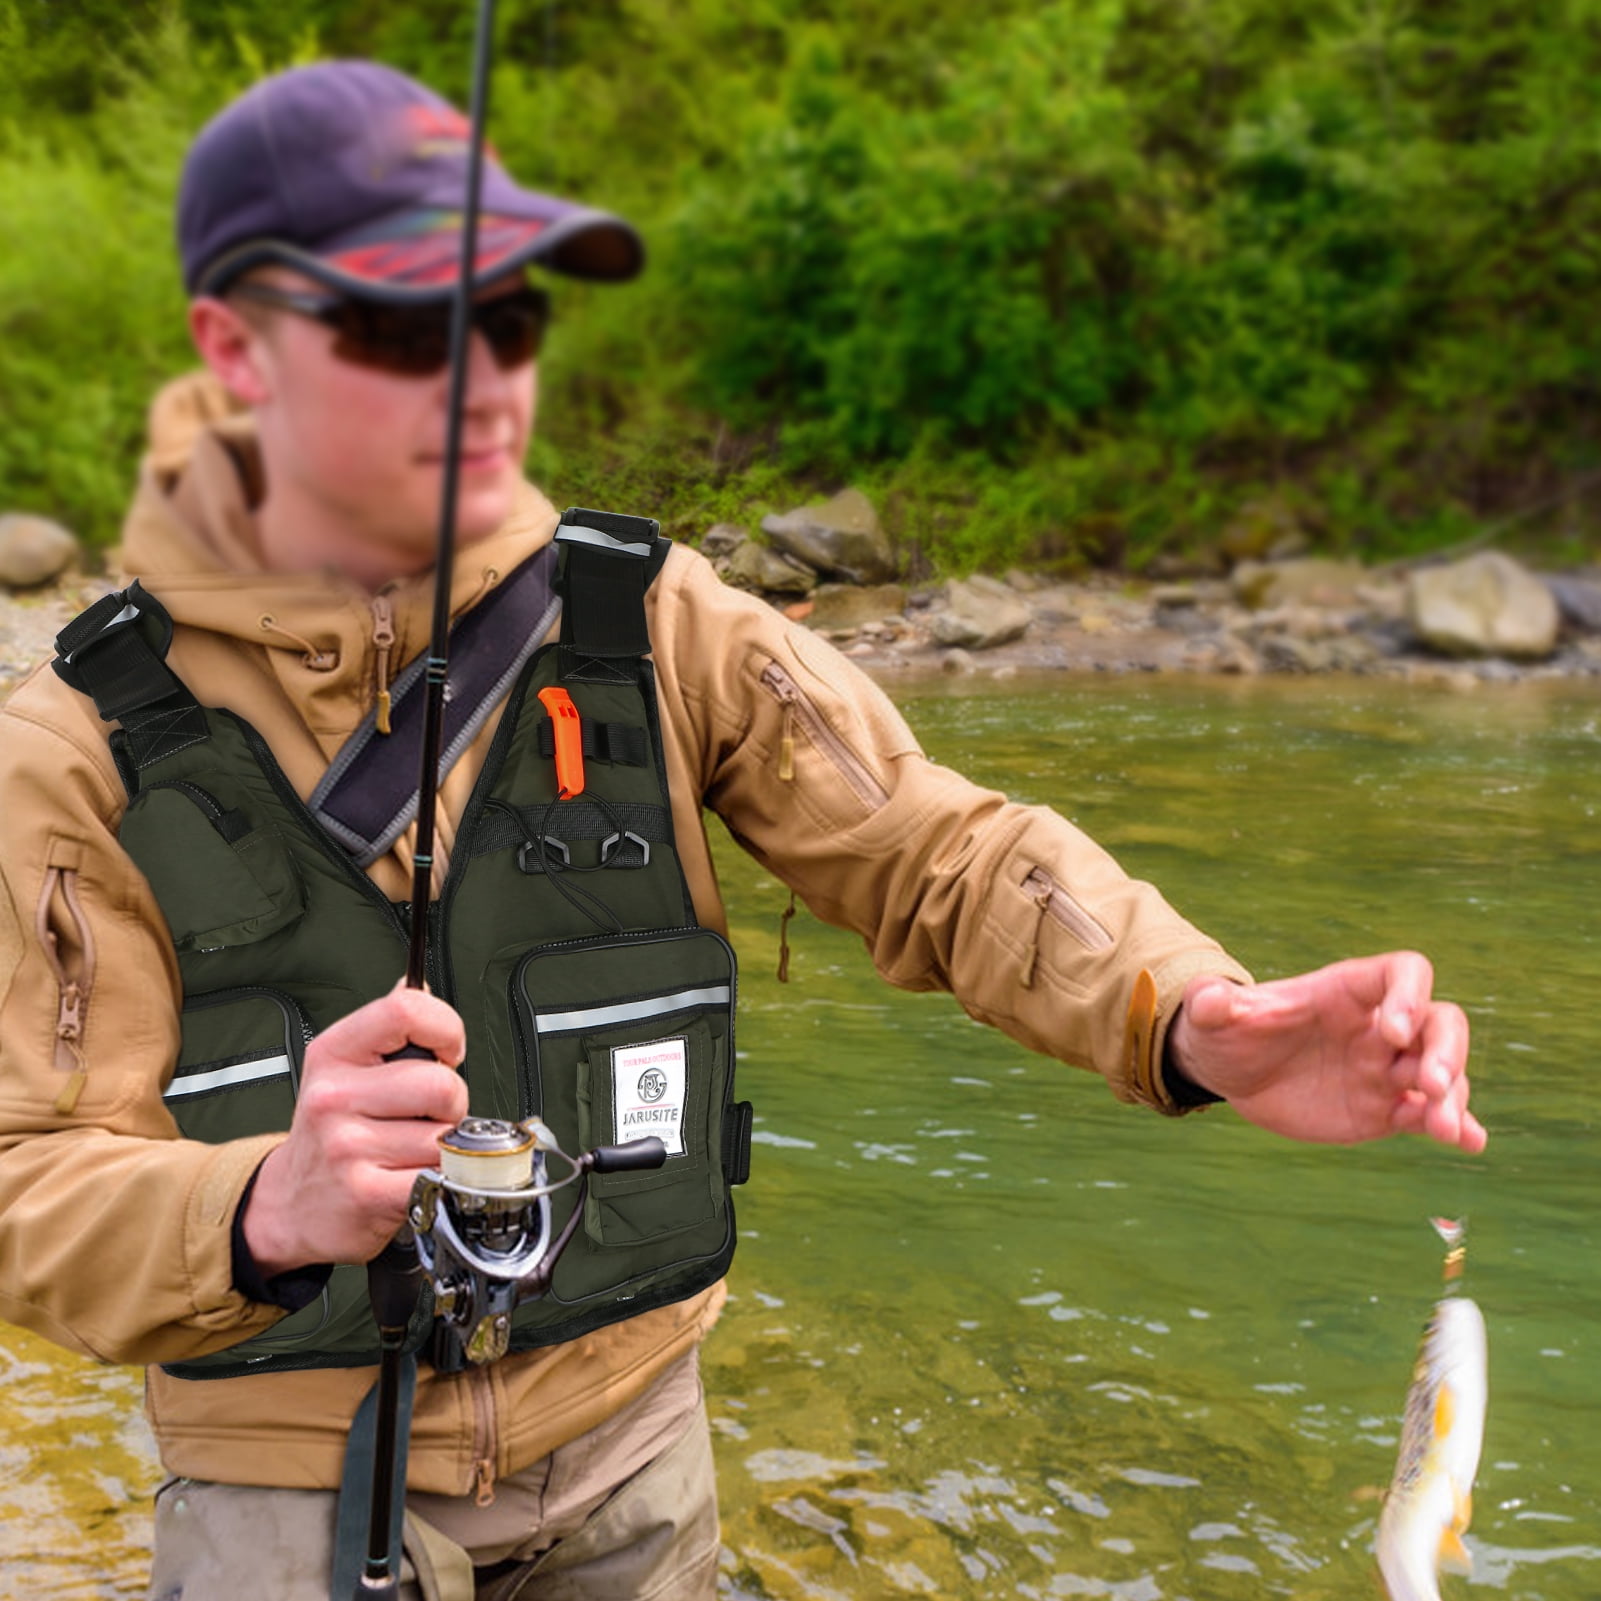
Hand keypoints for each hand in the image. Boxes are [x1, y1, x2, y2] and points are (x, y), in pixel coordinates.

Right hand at [242, 985, 468, 1275]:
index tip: (446, 1052)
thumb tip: (415, 982)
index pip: (407, 1010)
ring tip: (408, 1149)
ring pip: (444, 1134)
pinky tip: (410, 1177)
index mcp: (334, 1054)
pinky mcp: (365, 1193)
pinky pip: (436, 1176)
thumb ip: (388, 1027)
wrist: (289, 1205)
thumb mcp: (344, 1069)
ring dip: (442, 1147)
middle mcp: (335, 1096)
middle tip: (422, 1117)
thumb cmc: (328, 1132)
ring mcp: (347, 1146)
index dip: (446, 1030)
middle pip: (441, 1084)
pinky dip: (438, 1180)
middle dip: (449, 1104)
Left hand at [1167, 952, 1484, 1152]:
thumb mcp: (1213, 1017)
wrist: (1231, 1073)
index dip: (1409, 996)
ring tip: (1444, 1128)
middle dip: (1447, 1051)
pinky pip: (1429, 1114)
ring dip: (1454, 1097)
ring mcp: (1386, 1069)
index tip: (1391, 1033)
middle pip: (1440, 1023)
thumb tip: (1205, 998)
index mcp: (1346, 992)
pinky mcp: (1384, 1109)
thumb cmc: (1228, 1031)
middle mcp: (1378, 1027)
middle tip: (1432, 1084)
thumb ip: (1213, 1004)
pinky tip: (1470, 1141)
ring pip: (1443, 1073)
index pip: (1402, 974)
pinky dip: (1456, 1125)